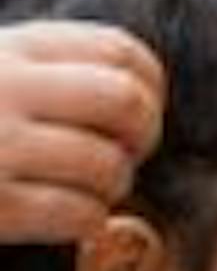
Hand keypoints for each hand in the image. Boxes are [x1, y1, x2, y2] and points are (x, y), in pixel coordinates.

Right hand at [0, 22, 163, 243]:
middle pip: (128, 104)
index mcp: (9, 48)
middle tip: (120, 157)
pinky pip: (81, 214)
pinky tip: (61, 215)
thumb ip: (54, 75)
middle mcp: (3, 88)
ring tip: (80, 188)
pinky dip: (86, 221)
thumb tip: (141, 98)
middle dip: (141, 138)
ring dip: (110, 188)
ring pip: (110, 167)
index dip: (148, 91)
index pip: (121, 53)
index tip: (128, 117)